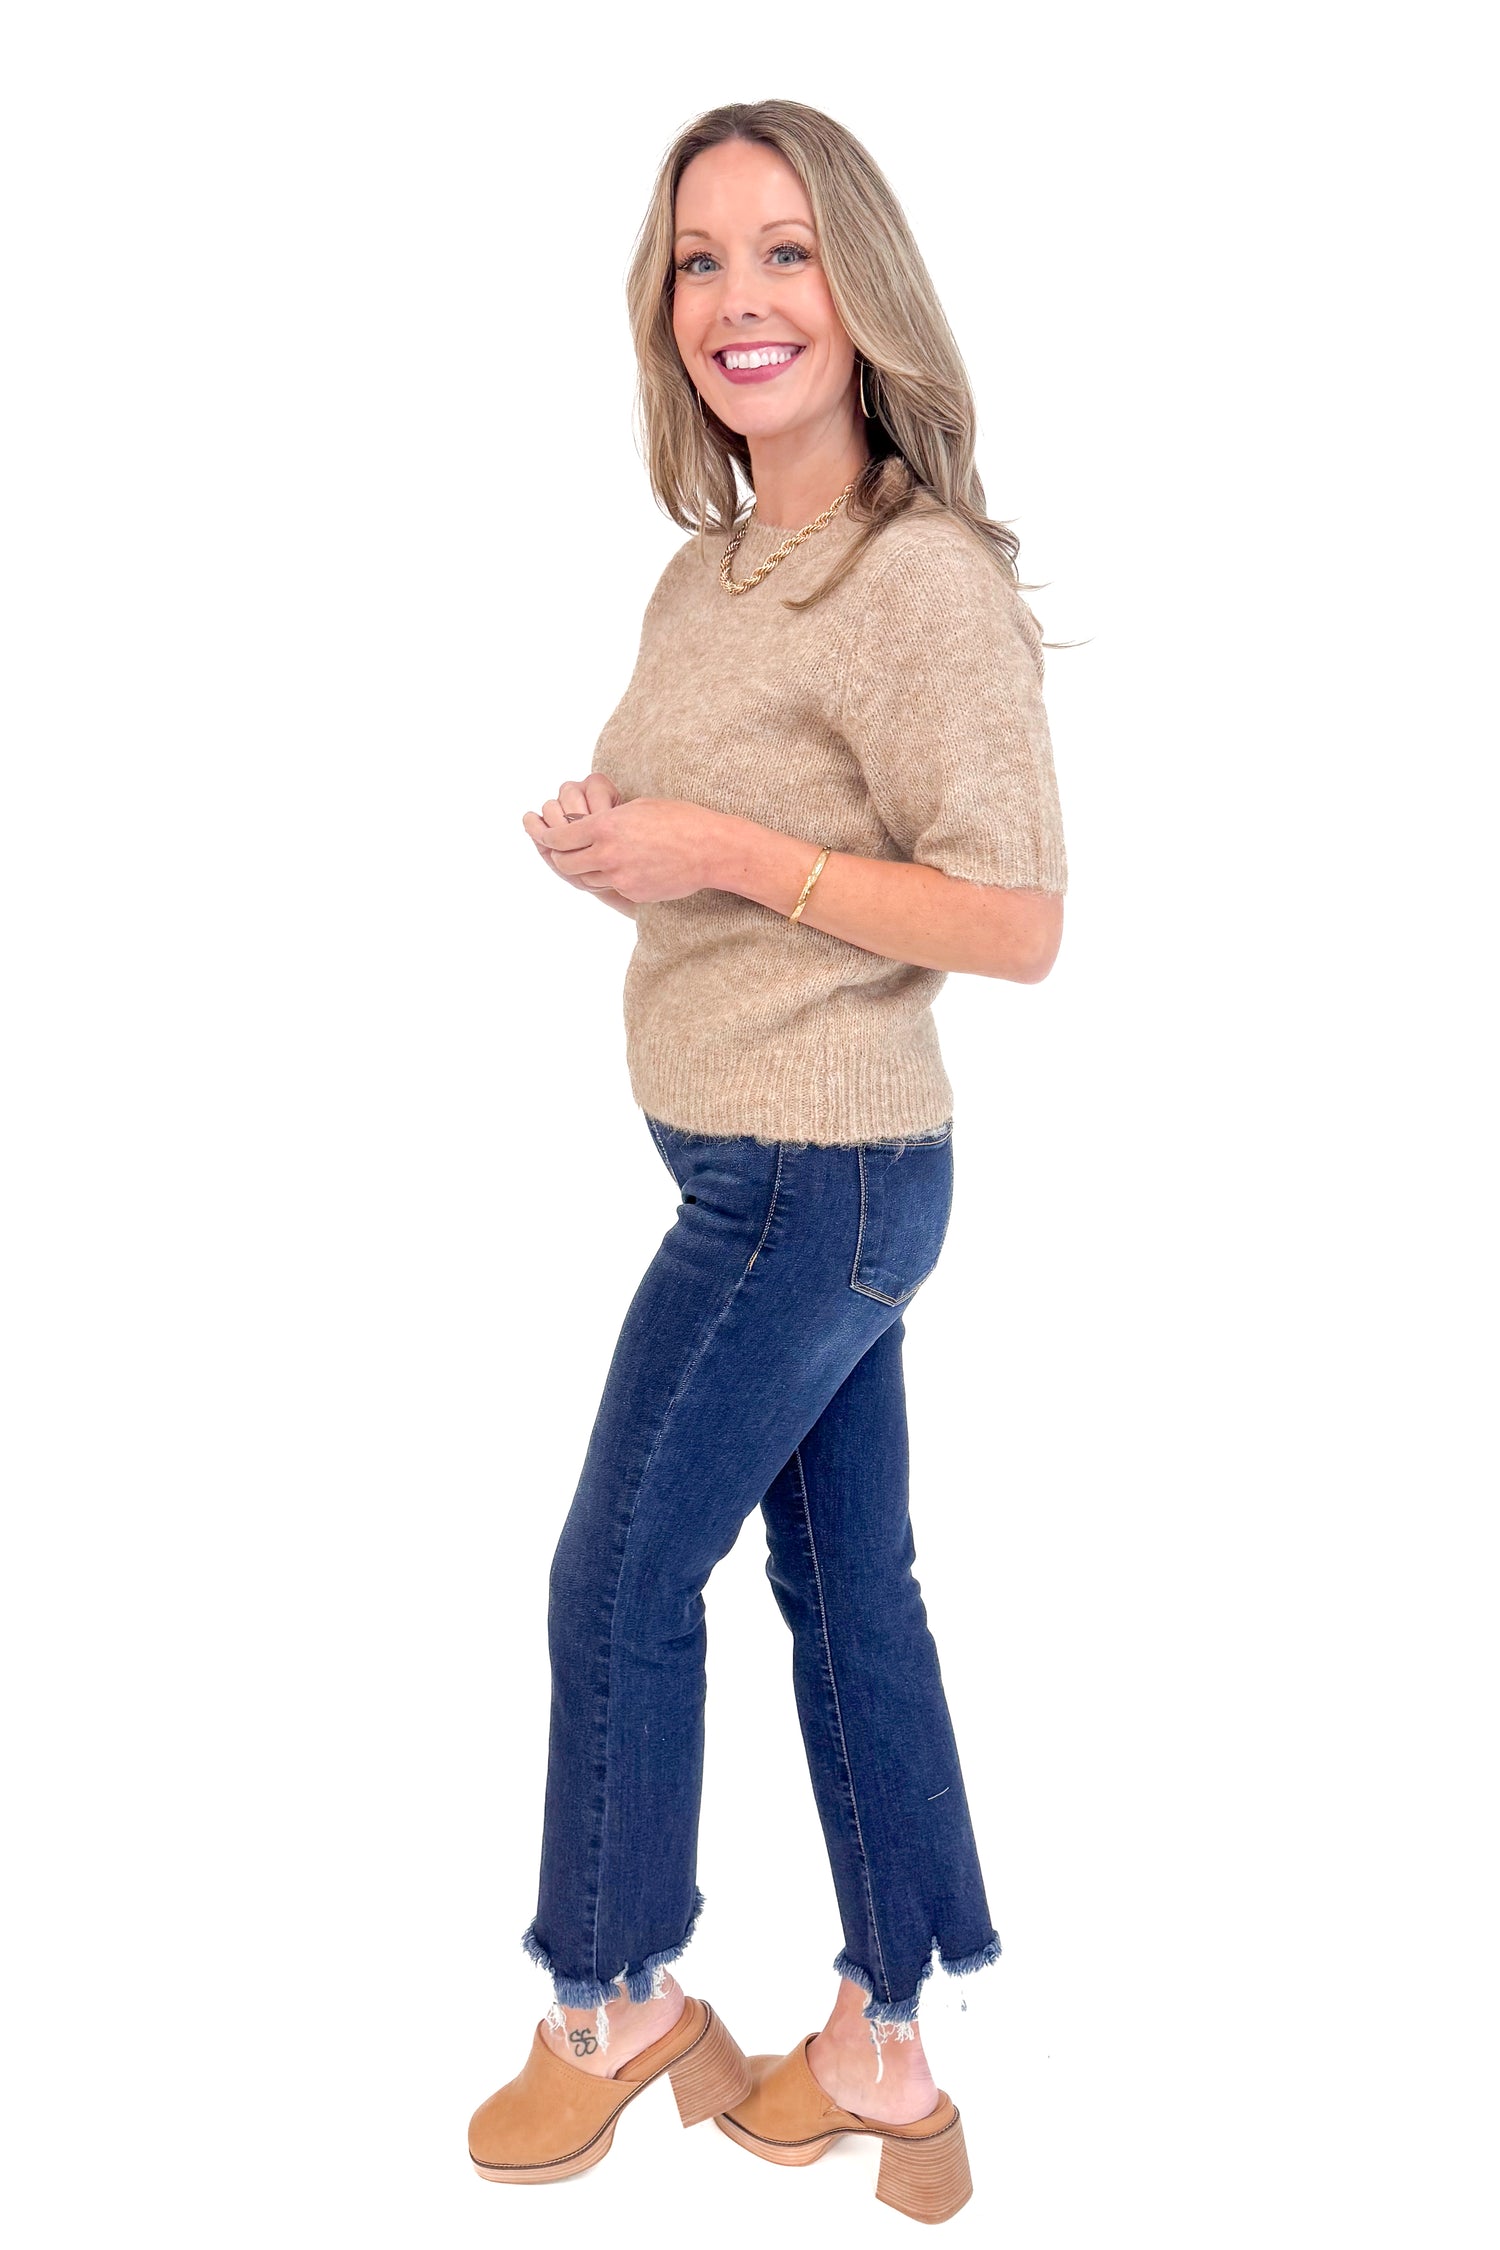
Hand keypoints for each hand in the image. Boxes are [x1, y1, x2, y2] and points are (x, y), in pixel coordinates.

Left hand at [521, 793, 726, 906]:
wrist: (710, 849)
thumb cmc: (679, 819)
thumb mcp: (637, 807)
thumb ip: (609, 818)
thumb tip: (588, 824)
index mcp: (606, 827)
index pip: (560, 837)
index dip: (546, 836)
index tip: (540, 833)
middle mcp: (608, 854)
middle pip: (566, 863)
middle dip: (559, 857)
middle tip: (558, 851)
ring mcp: (621, 877)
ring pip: (588, 878)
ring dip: (586, 869)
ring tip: (596, 857)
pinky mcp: (634, 893)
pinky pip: (613, 887)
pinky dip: (613, 878)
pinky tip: (627, 866)